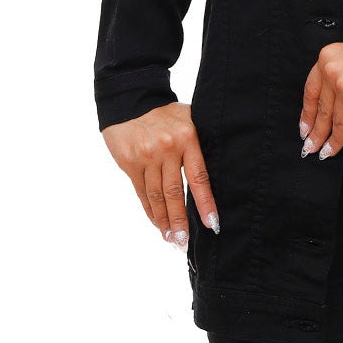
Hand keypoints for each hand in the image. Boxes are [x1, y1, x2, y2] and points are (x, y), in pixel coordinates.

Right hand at [102, 102, 219, 251]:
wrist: (131, 99)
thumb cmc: (166, 114)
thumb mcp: (189, 121)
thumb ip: (198, 146)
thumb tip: (211, 180)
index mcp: (188, 137)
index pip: (199, 177)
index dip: (206, 203)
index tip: (213, 224)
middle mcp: (166, 148)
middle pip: (174, 193)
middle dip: (180, 221)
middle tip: (184, 243)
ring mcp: (146, 156)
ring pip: (156, 196)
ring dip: (163, 221)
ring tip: (171, 239)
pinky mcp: (129, 162)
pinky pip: (141, 192)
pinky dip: (149, 210)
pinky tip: (156, 223)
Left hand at [299, 41, 342, 160]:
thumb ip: (338, 73)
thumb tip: (330, 101)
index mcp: (327, 58)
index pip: (311, 91)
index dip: (307, 114)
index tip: (304, 128)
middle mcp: (332, 71)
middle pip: (322, 109)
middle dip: (317, 133)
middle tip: (311, 147)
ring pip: (338, 122)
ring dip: (334, 142)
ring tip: (329, 153)